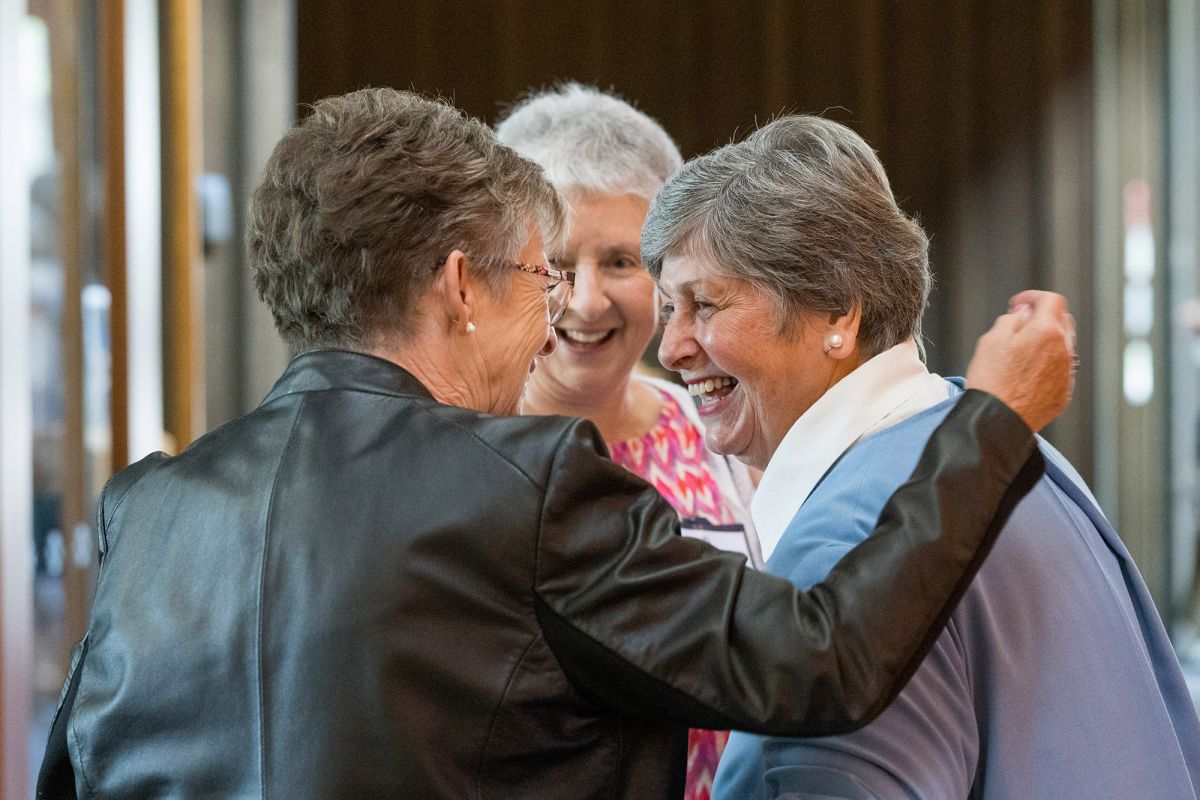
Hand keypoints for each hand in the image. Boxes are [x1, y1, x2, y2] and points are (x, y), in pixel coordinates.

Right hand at [965, 290, 1075, 431]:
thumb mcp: (992, 339)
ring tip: (1020, 353)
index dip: (1033, 297)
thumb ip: (1013, 319)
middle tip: (1020, 325)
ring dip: (1046, 342)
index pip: (1052, 300)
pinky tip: (1025, 374)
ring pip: (1063, 347)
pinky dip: (1047, 365)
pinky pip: (1060, 370)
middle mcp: (1063, 351)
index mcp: (1047, 332)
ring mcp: (1066, 374)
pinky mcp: (1063, 393)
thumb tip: (1025, 313)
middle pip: (1062, 321)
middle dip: (1042, 318)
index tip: (1019, 304)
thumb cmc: (991, 382)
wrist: (997, 421)